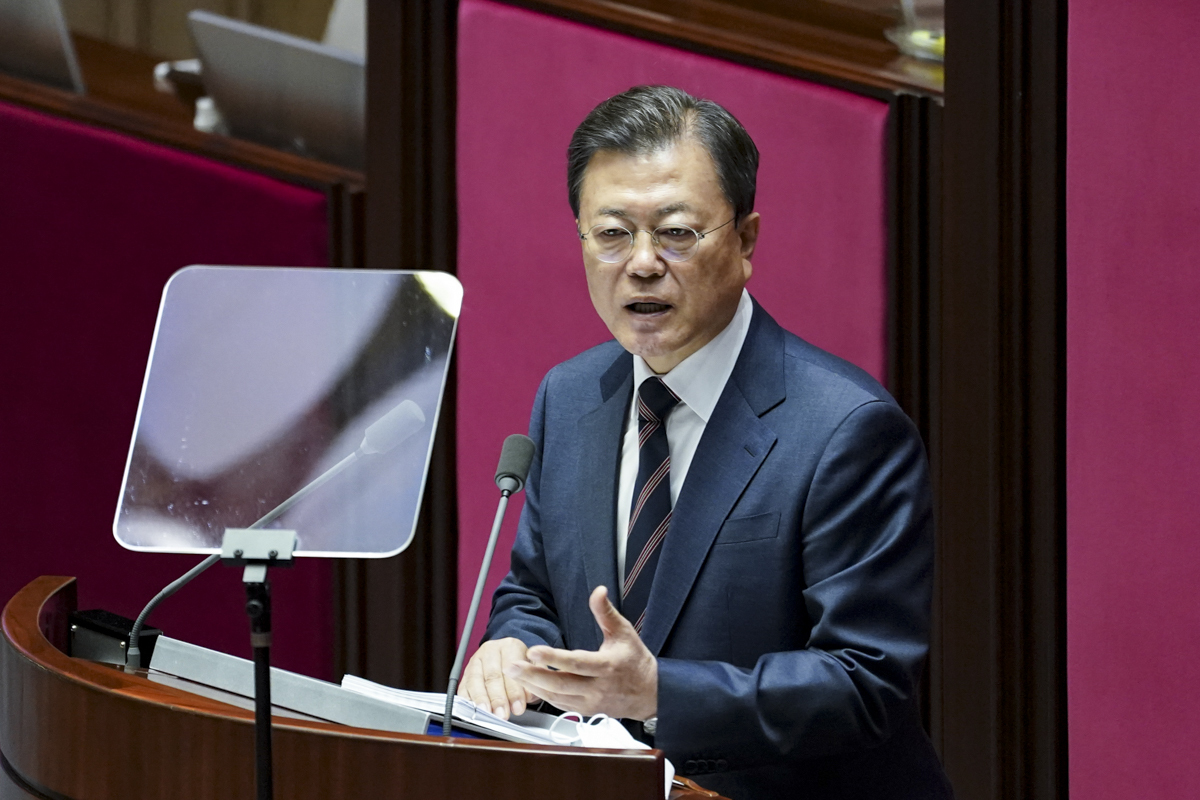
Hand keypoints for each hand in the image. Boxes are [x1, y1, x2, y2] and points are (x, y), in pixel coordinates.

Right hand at [458, 637, 539, 719]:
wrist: (509, 655)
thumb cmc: (522, 664)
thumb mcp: (534, 666)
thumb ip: (532, 679)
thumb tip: (528, 696)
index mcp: (510, 646)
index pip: (511, 667)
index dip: (514, 690)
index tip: (518, 707)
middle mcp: (491, 650)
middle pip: (492, 675)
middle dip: (497, 698)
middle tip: (503, 714)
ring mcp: (476, 661)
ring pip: (475, 680)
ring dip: (481, 699)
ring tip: (487, 713)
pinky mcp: (465, 673)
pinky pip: (463, 686)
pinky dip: (467, 699)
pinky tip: (473, 710)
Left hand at [504, 586, 656, 719]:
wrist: (650, 693)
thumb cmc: (636, 661)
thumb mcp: (624, 632)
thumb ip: (606, 612)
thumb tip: (598, 591)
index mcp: (607, 666)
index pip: (576, 663)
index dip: (553, 658)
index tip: (533, 651)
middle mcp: (598, 688)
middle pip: (560, 683)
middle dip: (532, 675)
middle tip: (511, 665)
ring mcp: (591, 702)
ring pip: (557, 697)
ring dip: (533, 686)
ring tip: (513, 674)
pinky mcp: (585, 711)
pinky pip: (560, 705)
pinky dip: (543, 695)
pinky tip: (529, 685)